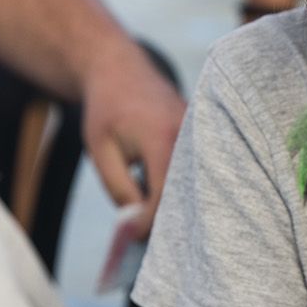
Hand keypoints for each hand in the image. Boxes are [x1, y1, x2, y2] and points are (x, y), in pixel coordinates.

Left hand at [79, 36, 186, 235]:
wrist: (121, 70)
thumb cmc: (107, 111)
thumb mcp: (101, 152)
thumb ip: (120, 190)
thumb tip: (138, 226)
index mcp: (162, 138)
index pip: (164, 194)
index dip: (150, 222)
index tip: (132, 236)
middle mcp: (190, 136)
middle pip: (188, 192)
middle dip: (168, 217)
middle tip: (146, 233)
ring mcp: (201, 134)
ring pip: (194, 182)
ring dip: (175, 200)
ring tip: (152, 208)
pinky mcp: (204, 136)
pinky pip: (196, 169)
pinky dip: (180, 184)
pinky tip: (160, 187)